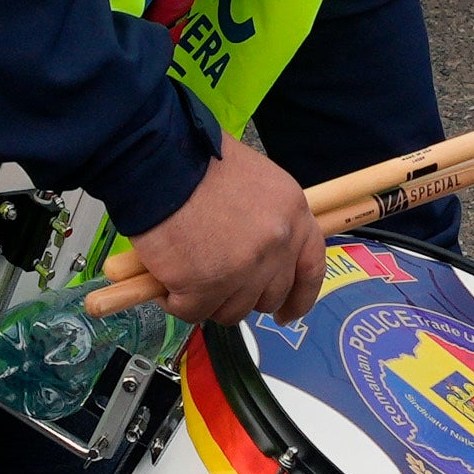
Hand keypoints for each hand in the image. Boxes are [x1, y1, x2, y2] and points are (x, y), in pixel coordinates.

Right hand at [131, 128, 328, 326]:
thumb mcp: (255, 180)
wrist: (161, 161)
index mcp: (293, 214)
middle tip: (218, 287)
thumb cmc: (200, 161)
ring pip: (231, 311)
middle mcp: (277, 245)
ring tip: (185, 277)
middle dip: (244, 297)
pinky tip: (166, 283)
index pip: (312, 269)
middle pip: (270, 296)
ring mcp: (243, 269)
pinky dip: (176, 301)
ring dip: (208, 300)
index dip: (300, 297)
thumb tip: (257, 253)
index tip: (287, 313)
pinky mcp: (204, 286)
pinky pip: (192, 311)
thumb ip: (266, 219)